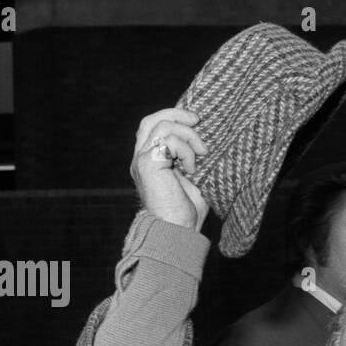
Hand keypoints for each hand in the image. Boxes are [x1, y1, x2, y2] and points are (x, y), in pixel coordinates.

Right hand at [130, 107, 209, 231]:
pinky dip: (186, 151)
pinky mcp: (148, 164)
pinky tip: (192, 169)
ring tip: (202, 154)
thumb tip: (204, 140)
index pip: (154, 127)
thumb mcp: (192, 178)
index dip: (173, 117)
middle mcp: (141, 158)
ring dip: (188, 136)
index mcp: (150, 160)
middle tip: (197, 121)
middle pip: (152, 120)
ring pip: (163, 126)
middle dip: (177, 114)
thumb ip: (190, 157)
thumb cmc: (186, 211)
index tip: (196, 122)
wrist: (177, 231)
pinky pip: (169, 141)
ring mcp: (142, 160)